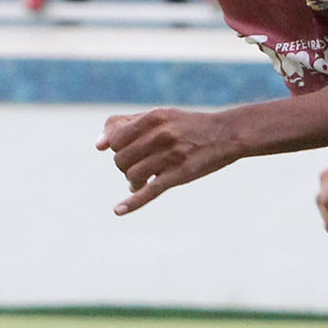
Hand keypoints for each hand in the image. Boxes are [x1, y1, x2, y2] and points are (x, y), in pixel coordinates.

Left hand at [96, 107, 241, 212]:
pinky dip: (133, 202)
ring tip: (142, 181)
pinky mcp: (181, 175)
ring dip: (132, 181)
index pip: (115, 138)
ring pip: (132, 175)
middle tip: (139, 166)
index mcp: (154, 117)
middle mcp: (161, 134)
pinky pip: (151, 191)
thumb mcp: (161, 117)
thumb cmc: (190, 126)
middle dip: (124, 166)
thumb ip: (128, 124)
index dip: (115, 148)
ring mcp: (172, 155)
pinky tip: (118, 210)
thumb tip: (98, 145)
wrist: (228, 134)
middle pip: (121, 158)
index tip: (127, 151)